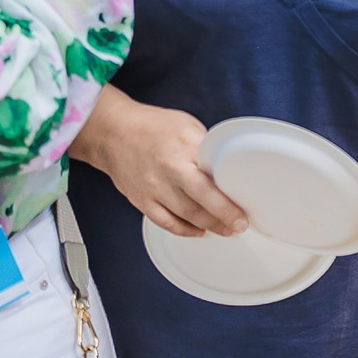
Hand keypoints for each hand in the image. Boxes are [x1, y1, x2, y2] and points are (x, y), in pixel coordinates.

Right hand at [74, 89, 246, 237]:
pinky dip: (184, 230)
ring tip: (224, 230)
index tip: (244, 213)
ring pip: (184, 217)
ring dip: (207, 227)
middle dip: (222, 220)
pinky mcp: (141, 201)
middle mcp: (167, 171)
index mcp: (183, 149)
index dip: (228, 202)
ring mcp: (152, 188)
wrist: (113, 133)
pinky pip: (165, 222)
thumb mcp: (187, 127)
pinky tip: (198, 231)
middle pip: (199, 204)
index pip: (211, 181)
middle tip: (239, 226)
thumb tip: (226, 167)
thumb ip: (205, 148)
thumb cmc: (153, 126)